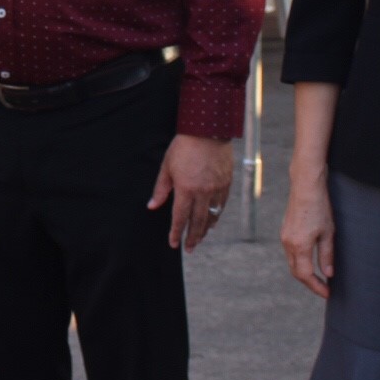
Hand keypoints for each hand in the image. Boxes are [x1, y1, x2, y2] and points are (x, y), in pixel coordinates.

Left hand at [148, 134, 231, 251]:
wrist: (208, 131)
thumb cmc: (183, 147)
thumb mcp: (167, 167)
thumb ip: (161, 189)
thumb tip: (152, 206)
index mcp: (186, 189)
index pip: (180, 217)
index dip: (176, 232)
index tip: (173, 244)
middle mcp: (203, 192)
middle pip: (197, 222)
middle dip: (192, 237)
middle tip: (189, 248)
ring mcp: (216, 189)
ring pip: (211, 216)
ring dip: (205, 229)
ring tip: (199, 238)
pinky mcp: (226, 183)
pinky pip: (221, 205)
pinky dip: (216, 216)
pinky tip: (212, 221)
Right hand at [280, 174, 334, 297]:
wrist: (305, 187)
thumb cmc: (319, 207)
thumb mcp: (328, 233)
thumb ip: (327, 255)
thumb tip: (328, 273)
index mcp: (299, 246)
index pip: (305, 275)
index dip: (316, 286)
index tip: (327, 293)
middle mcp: (288, 244)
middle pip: (296, 272)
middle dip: (309, 283)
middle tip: (324, 288)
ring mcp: (284, 237)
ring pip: (292, 263)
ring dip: (304, 272)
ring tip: (319, 277)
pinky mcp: (285, 231)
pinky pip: (291, 253)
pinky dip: (300, 262)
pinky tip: (310, 261)